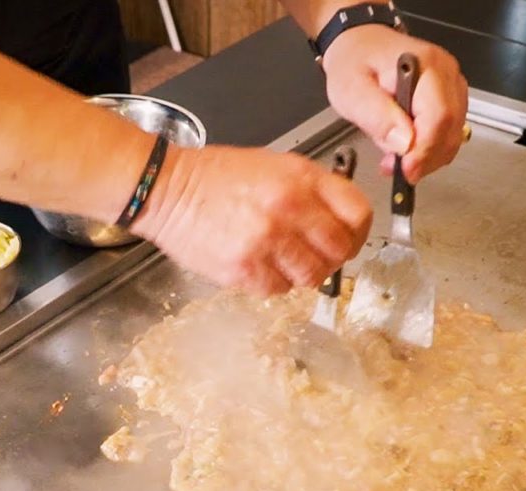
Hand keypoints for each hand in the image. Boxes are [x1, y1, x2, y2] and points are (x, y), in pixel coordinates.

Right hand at [133, 145, 371, 295]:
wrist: (167, 189)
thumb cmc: (217, 178)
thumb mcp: (275, 165)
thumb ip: (312, 191)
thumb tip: (341, 223)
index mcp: (301, 178)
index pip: (358, 214)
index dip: (358, 232)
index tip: (348, 238)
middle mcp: (289, 208)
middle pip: (339, 250)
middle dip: (330, 256)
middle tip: (314, 254)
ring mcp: (267, 240)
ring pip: (312, 276)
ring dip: (302, 272)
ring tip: (281, 258)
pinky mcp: (245, 268)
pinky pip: (278, 289)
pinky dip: (272, 282)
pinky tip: (256, 262)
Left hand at [322, 25, 467, 183]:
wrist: (359, 47)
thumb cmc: (354, 63)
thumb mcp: (351, 90)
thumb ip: (376, 116)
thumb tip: (404, 142)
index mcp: (423, 66)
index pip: (439, 116)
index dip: (425, 150)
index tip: (406, 170)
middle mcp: (445, 73)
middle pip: (451, 129)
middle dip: (425, 158)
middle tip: (396, 170)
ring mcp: (451, 86)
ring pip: (453, 135)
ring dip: (427, 157)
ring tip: (395, 160)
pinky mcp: (449, 98)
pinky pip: (449, 133)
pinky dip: (429, 149)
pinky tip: (406, 151)